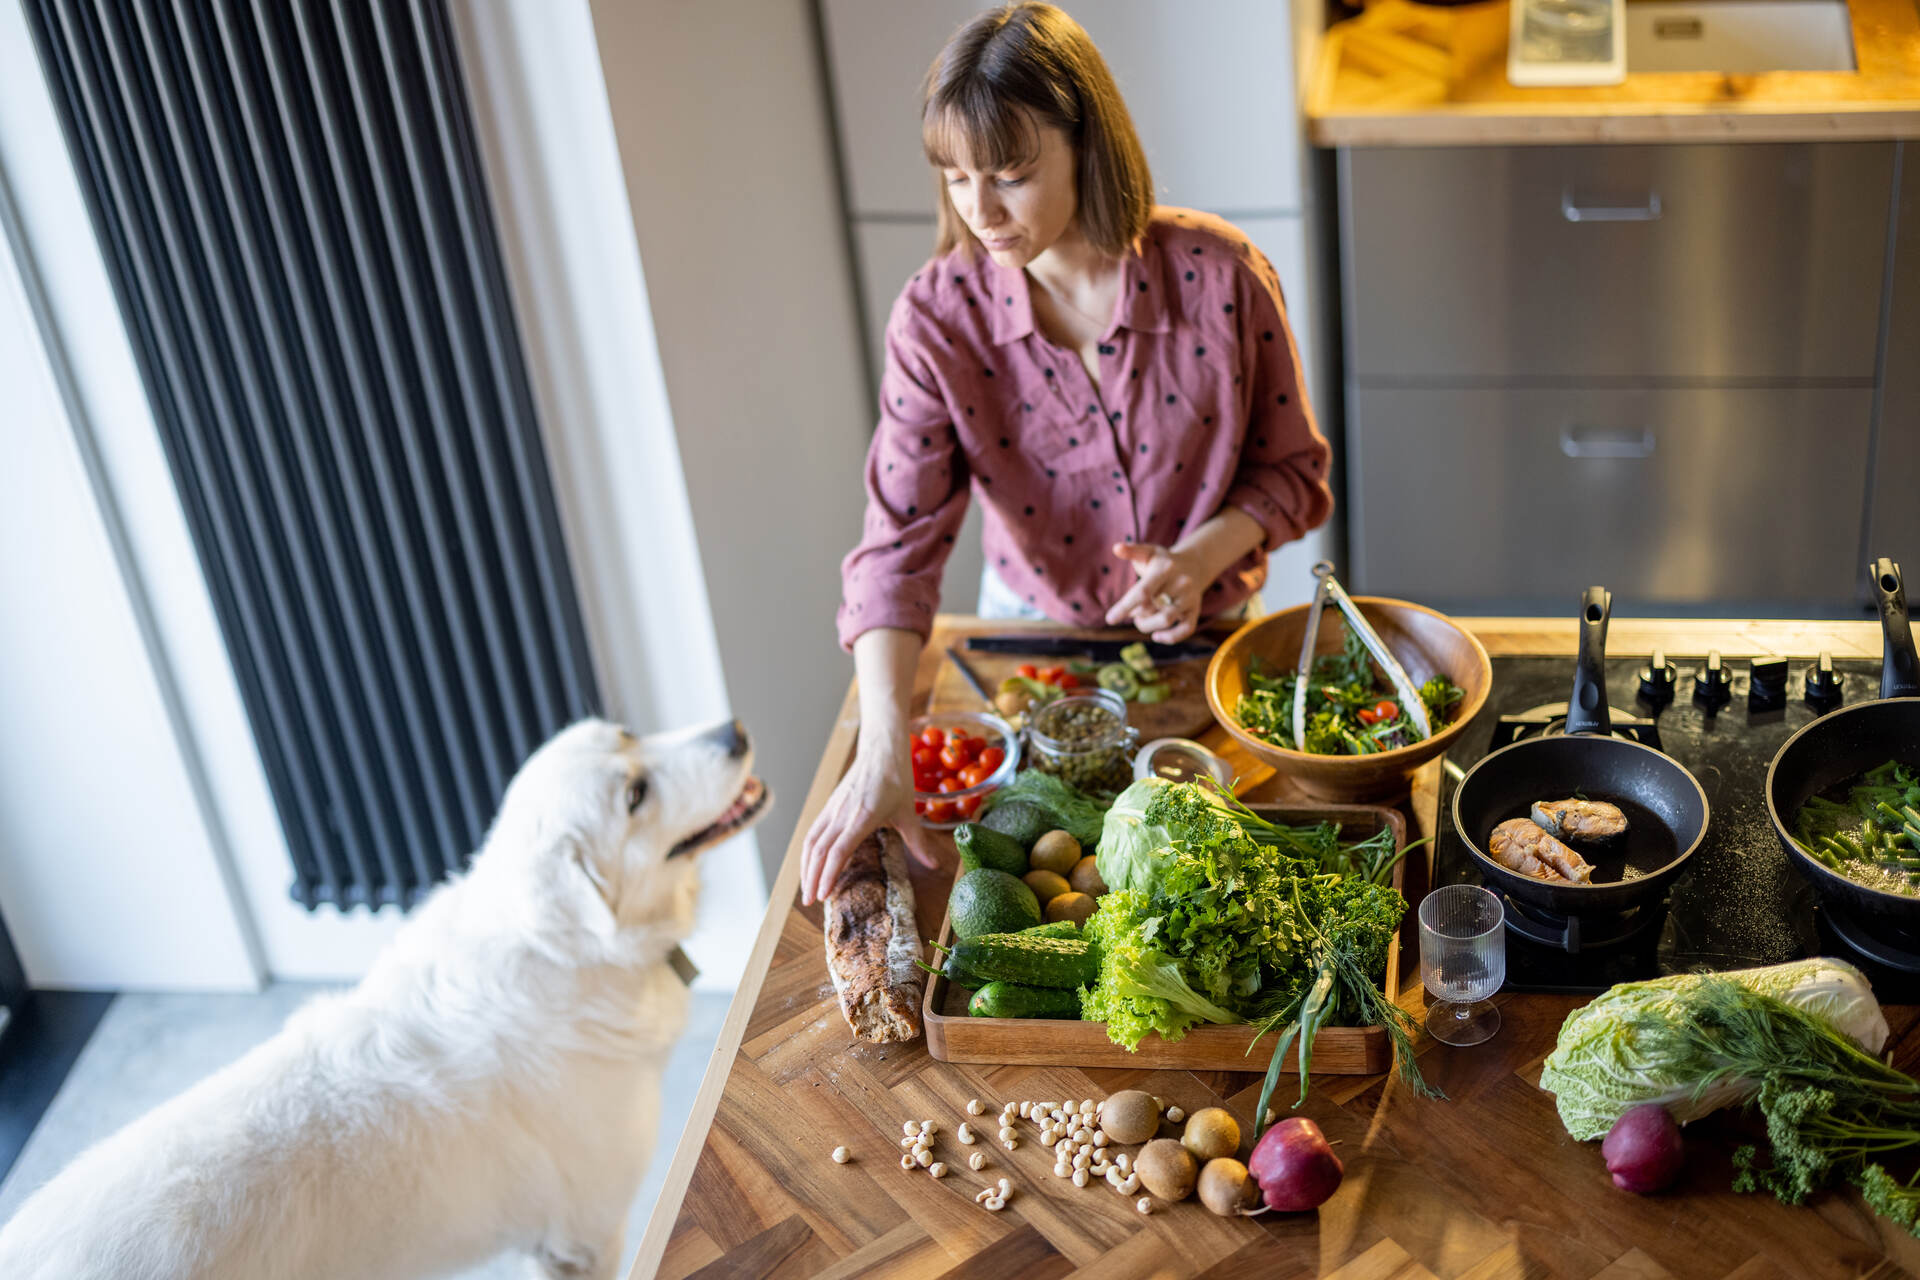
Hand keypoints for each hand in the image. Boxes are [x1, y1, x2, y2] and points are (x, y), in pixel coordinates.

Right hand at [799, 741, 939, 905]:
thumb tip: (935, 865)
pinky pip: (813, 831)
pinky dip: (808, 850)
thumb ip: (918, 842)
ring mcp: (833, 808)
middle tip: (809, 901)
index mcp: (862, 817)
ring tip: (805, 887)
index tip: (823, 895)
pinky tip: (810, 863)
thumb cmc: (896, 778)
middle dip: (811, 878)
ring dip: (806, 866)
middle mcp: (842, 814)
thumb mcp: (909, 812)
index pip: (838, 851)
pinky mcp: (830, 805)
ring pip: (811, 841)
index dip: (828, 875)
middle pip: (818, 850)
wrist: (881, 749)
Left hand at [1104, 542, 1205, 641]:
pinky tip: (1156, 635)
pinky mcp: (1195, 611)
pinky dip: (1170, 638)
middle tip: (1132, 612)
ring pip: (1166, 620)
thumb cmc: (1162, 561)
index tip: (1110, 619)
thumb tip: (1116, 548)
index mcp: (1165, 569)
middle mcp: (1180, 583)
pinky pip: (1186, 630)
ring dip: (1147, 625)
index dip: (1124, 607)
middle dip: (1136, 615)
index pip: (1143, 592)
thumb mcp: (1148, 552)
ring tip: (1141, 620)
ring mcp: (1189, 598)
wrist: (1194, 565)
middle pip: (1151, 608)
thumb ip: (1132, 551)